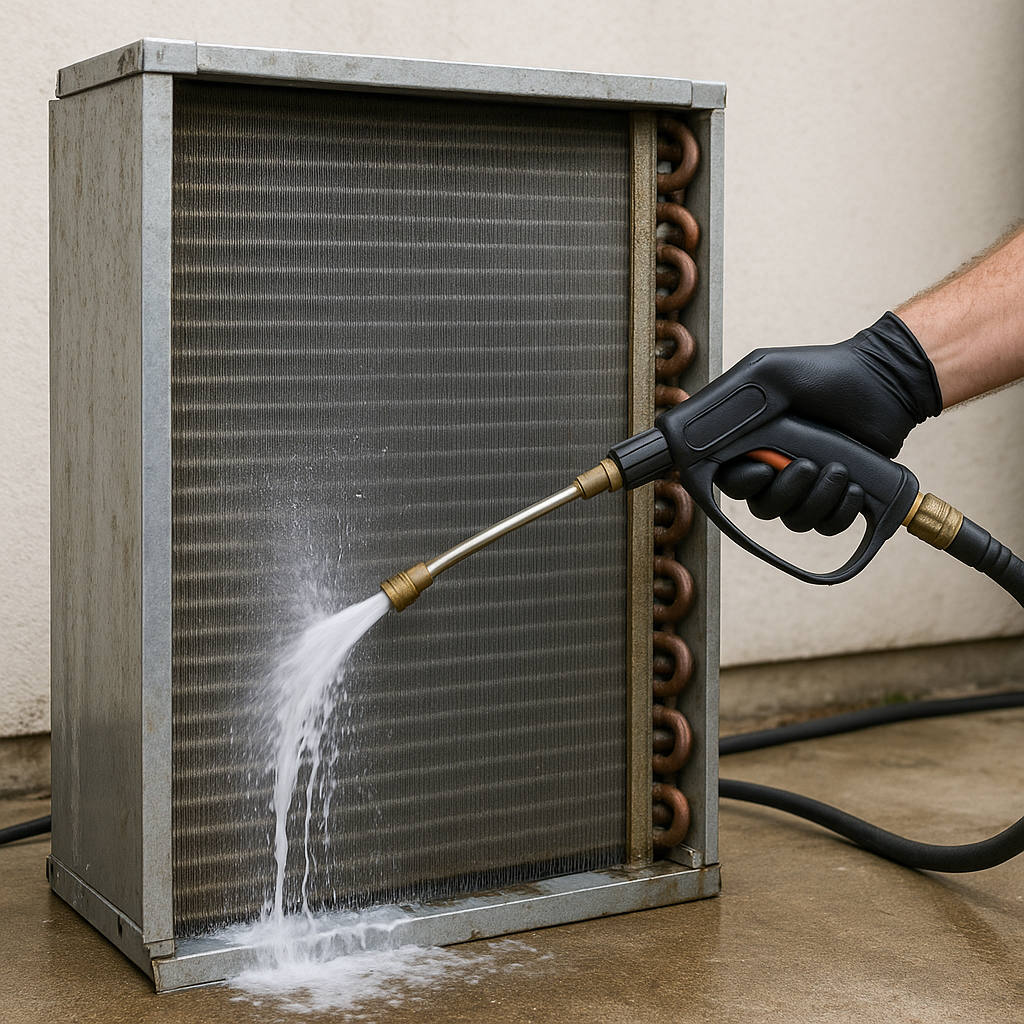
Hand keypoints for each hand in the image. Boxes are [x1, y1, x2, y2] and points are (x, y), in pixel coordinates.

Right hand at [712, 312, 940, 532]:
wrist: (884, 383)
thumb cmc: (827, 372)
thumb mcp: (767, 371)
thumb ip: (727, 398)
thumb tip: (685, 427)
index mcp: (751, 444)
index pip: (728, 483)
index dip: (743, 484)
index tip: (763, 468)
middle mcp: (774, 469)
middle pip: (762, 508)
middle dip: (787, 491)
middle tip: (810, 464)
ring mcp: (806, 486)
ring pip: (795, 520)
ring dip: (819, 499)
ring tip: (840, 469)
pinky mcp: (837, 497)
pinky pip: (828, 526)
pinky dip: (841, 511)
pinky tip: (854, 488)